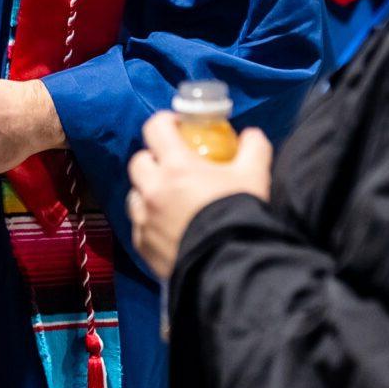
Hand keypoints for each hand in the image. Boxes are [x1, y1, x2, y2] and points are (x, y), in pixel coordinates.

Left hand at [127, 113, 272, 281]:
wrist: (231, 265)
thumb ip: (253, 148)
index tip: (179, 127)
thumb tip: (252, 135)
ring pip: (134, 195)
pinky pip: (139, 226)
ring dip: (147, 191)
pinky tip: (168, 227)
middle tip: (173, 166)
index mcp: (176, 167)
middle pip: (139, 162)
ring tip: (169, 199)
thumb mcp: (254, 175)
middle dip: (154, 159)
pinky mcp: (143, 245)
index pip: (156, 128)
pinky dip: (149, 222)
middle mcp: (153, 190)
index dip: (166, 122)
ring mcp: (144, 219)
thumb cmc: (239, 214)